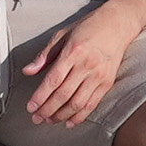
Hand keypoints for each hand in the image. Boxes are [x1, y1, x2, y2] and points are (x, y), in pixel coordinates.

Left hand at [17, 4, 141, 127]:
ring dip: (61, 115)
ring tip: (50, 120)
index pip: (53, 80)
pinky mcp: (107, 82)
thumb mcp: (62, 35)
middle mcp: (87, 65)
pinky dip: (80, 116)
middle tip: (36, 118)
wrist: (117, 24)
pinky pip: (92, 104)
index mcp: (73, 52)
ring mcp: (99, 75)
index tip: (30, 107)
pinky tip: (69, 122)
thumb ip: (45, 55)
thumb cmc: (88, 28)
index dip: (40, 97)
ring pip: (77, 103)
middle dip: (47, 110)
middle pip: (64, 95)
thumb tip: (28, 71)